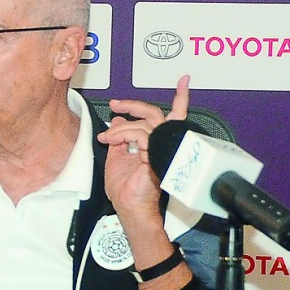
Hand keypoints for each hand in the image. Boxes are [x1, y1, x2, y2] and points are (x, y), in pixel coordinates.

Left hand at [98, 75, 190, 270]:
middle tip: (116, 104)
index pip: (170, 116)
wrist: (129, 208)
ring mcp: (162, 149)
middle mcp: (164, 144)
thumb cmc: (126, 189)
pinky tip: (113, 141)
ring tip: (106, 137)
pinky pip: (142, 136)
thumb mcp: (117, 157)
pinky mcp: (157, 156)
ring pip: (146, 123)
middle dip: (134, 104)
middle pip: (155, 114)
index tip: (183, 81)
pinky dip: (123, 135)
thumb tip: (119, 119)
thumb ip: (120, 137)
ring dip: (120, 127)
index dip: (180, 98)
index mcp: (157, 143)